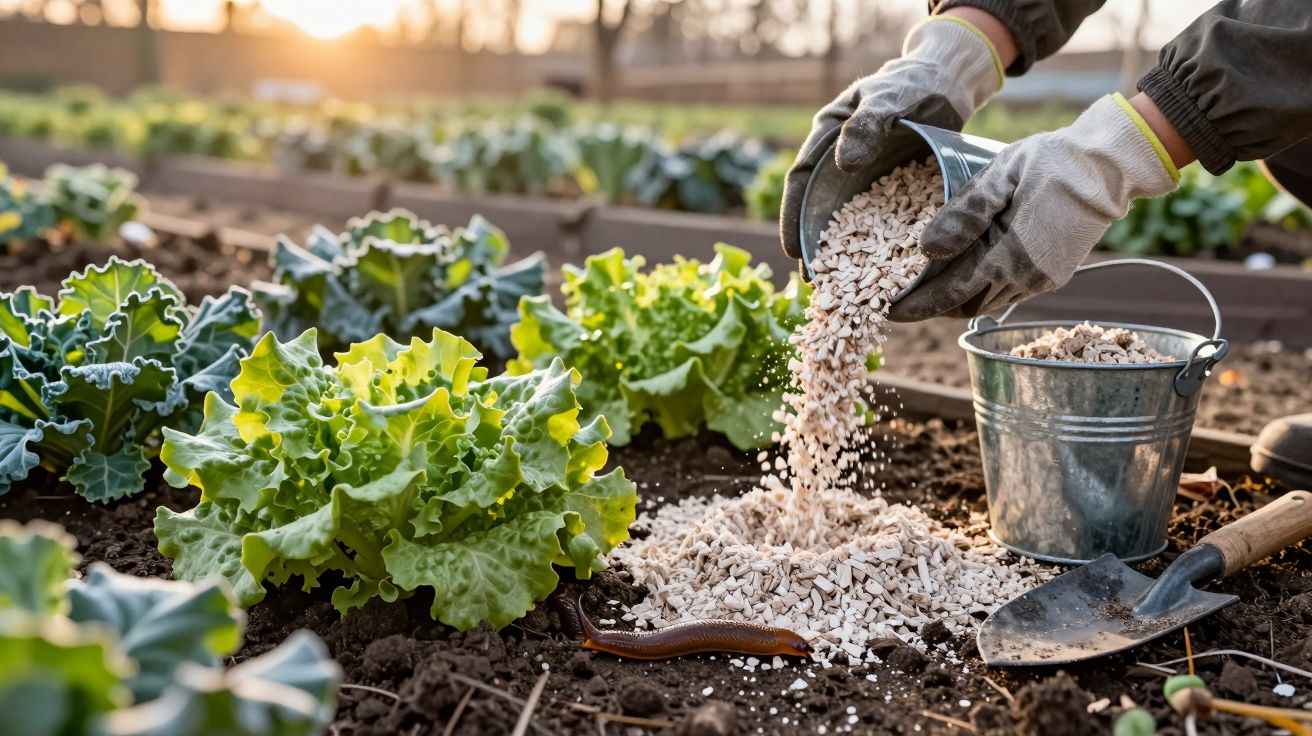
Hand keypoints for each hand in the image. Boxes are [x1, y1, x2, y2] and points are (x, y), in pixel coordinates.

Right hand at [779, 15, 1003, 259]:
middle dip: (816, 246)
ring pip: (849, 219)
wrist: (949, 82)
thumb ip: (867, 126)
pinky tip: (885, 272)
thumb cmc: (914, 83)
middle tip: (815, 283)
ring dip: (845, 253)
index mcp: (827, 136)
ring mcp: (866, 177)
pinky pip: (882, 220)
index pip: (801, 180)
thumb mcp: (889, 98)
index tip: (794, 251)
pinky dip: (879, 245)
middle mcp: (840, 161)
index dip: (793, 217)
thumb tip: (844, 164)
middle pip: (819, 207)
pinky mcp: (892, 188)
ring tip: (845, 288)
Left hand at [888, 94, 1180, 321]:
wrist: (1110, 167)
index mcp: (1010, 256)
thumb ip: (965, 213)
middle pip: (964, 306)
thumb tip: (928, 249)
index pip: (951, 292)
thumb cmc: (1052, 162)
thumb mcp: (1001, 175)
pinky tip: (964, 272)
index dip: (918, 304)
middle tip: (900, 295)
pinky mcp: (1051, 276)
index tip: (887, 308)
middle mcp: (1026, 278)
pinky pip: (1004, 293)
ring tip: (926, 286)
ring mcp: (1041, 281)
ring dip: (955, 299)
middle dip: (931, 306)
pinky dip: (979, 289)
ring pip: (985, 303)